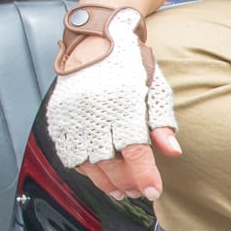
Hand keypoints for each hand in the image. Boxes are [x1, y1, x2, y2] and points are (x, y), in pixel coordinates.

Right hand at [46, 6, 180, 201]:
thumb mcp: (155, 87)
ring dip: (104, 182)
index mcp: (123, 102)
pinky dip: (82, 168)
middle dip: (126, 182)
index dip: (144, 175)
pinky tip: (97, 173)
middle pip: (109, 161)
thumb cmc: (131, 64)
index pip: (134, 149)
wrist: (97, 38)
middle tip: (138, 191)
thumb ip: (162, 121)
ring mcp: (73, 114)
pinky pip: (67, 152)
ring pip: (86, 162)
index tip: (153, 191)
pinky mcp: (58, 115)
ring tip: (120, 190)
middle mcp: (95, 109)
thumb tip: (173, 151)